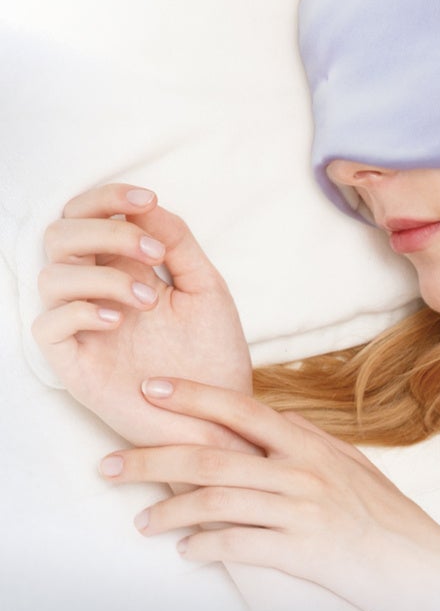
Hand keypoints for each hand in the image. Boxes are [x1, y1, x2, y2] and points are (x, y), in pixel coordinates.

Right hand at [33, 184, 252, 448]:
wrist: (221, 412)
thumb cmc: (213, 352)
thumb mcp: (206, 287)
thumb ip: (178, 243)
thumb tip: (147, 203)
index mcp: (124, 267)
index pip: (89, 215)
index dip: (108, 198)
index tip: (148, 199)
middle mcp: (96, 291)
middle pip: (60, 235)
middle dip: (105, 229)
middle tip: (155, 252)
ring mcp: (81, 327)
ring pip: (50, 276)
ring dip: (103, 275)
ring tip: (151, 299)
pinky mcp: (73, 364)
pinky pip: (47, 325)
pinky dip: (80, 310)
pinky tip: (120, 319)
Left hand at [100, 378, 439, 610]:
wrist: (420, 562)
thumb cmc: (383, 514)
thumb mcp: (348, 465)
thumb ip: (306, 444)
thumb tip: (268, 426)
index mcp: (311, 442)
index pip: (241, 409)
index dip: (193, 397)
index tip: (151, 390)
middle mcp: (303, 468)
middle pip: (213, 455)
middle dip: (154, 457)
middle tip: (111, 464)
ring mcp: (301, 508)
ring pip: (216, 500)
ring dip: (170, 511)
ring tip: (143, 521)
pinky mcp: (301, 550)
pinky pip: (237, 545)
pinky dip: (204, 548)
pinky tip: (188, 553)